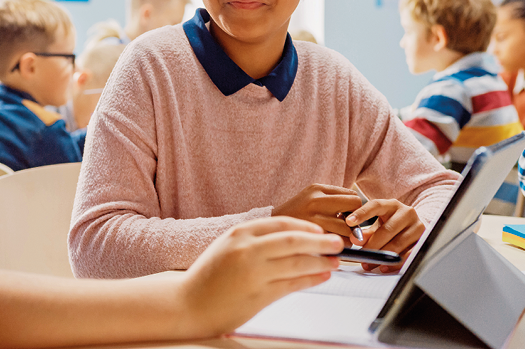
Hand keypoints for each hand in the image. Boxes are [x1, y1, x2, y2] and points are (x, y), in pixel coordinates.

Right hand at [179, 216, 342, 335]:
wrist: (187, 302)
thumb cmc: (209, 275)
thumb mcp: (228, 245)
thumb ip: (256, 240)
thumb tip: (292, 238)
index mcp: (240, 233)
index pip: (282, 223)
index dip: (306, 226)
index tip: (321, 229)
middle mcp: (247, 249)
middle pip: (294, 240)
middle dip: (321, 241)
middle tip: (337, 242)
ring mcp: (253, 273)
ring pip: (297, 263)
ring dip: (320, 262)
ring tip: (334, 261)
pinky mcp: (258, 296)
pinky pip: (292, 285)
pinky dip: (310, 280)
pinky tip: (321, 276)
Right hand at [272, 183, 362, 239]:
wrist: (270, 226)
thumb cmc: (297, 211)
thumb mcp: (312, 195)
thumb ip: (334, 198)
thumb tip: (360, 210)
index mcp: (317, 189)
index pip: (353, 198)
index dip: (355, 209)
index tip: (348, 215)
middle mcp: (315, 202)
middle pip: (353, 214)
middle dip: (354, 223)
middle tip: (345, 228)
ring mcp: (312, 220)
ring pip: (347, 232)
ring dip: (347, 238)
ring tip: (336, 238)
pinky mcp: (310, 238)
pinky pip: (336, 245)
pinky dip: (337, 248)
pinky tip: (329, 246)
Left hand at [345, 199, 424, 272]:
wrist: (412, 228)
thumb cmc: (391, 225)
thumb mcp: (377, 225)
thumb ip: (366, 232)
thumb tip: (356, 238)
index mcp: (391, 205)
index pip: (376, 205)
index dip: (362, 213)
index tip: (349, 221)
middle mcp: (406, 212)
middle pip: (387, 229)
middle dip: (372, 244)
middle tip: (361, 254)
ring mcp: (417, 226)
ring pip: (398, 243)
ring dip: (382, 255)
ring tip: (370, 263)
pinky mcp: (423, 240)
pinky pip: (409, 254)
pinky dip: (396, 263)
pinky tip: (385, 266)